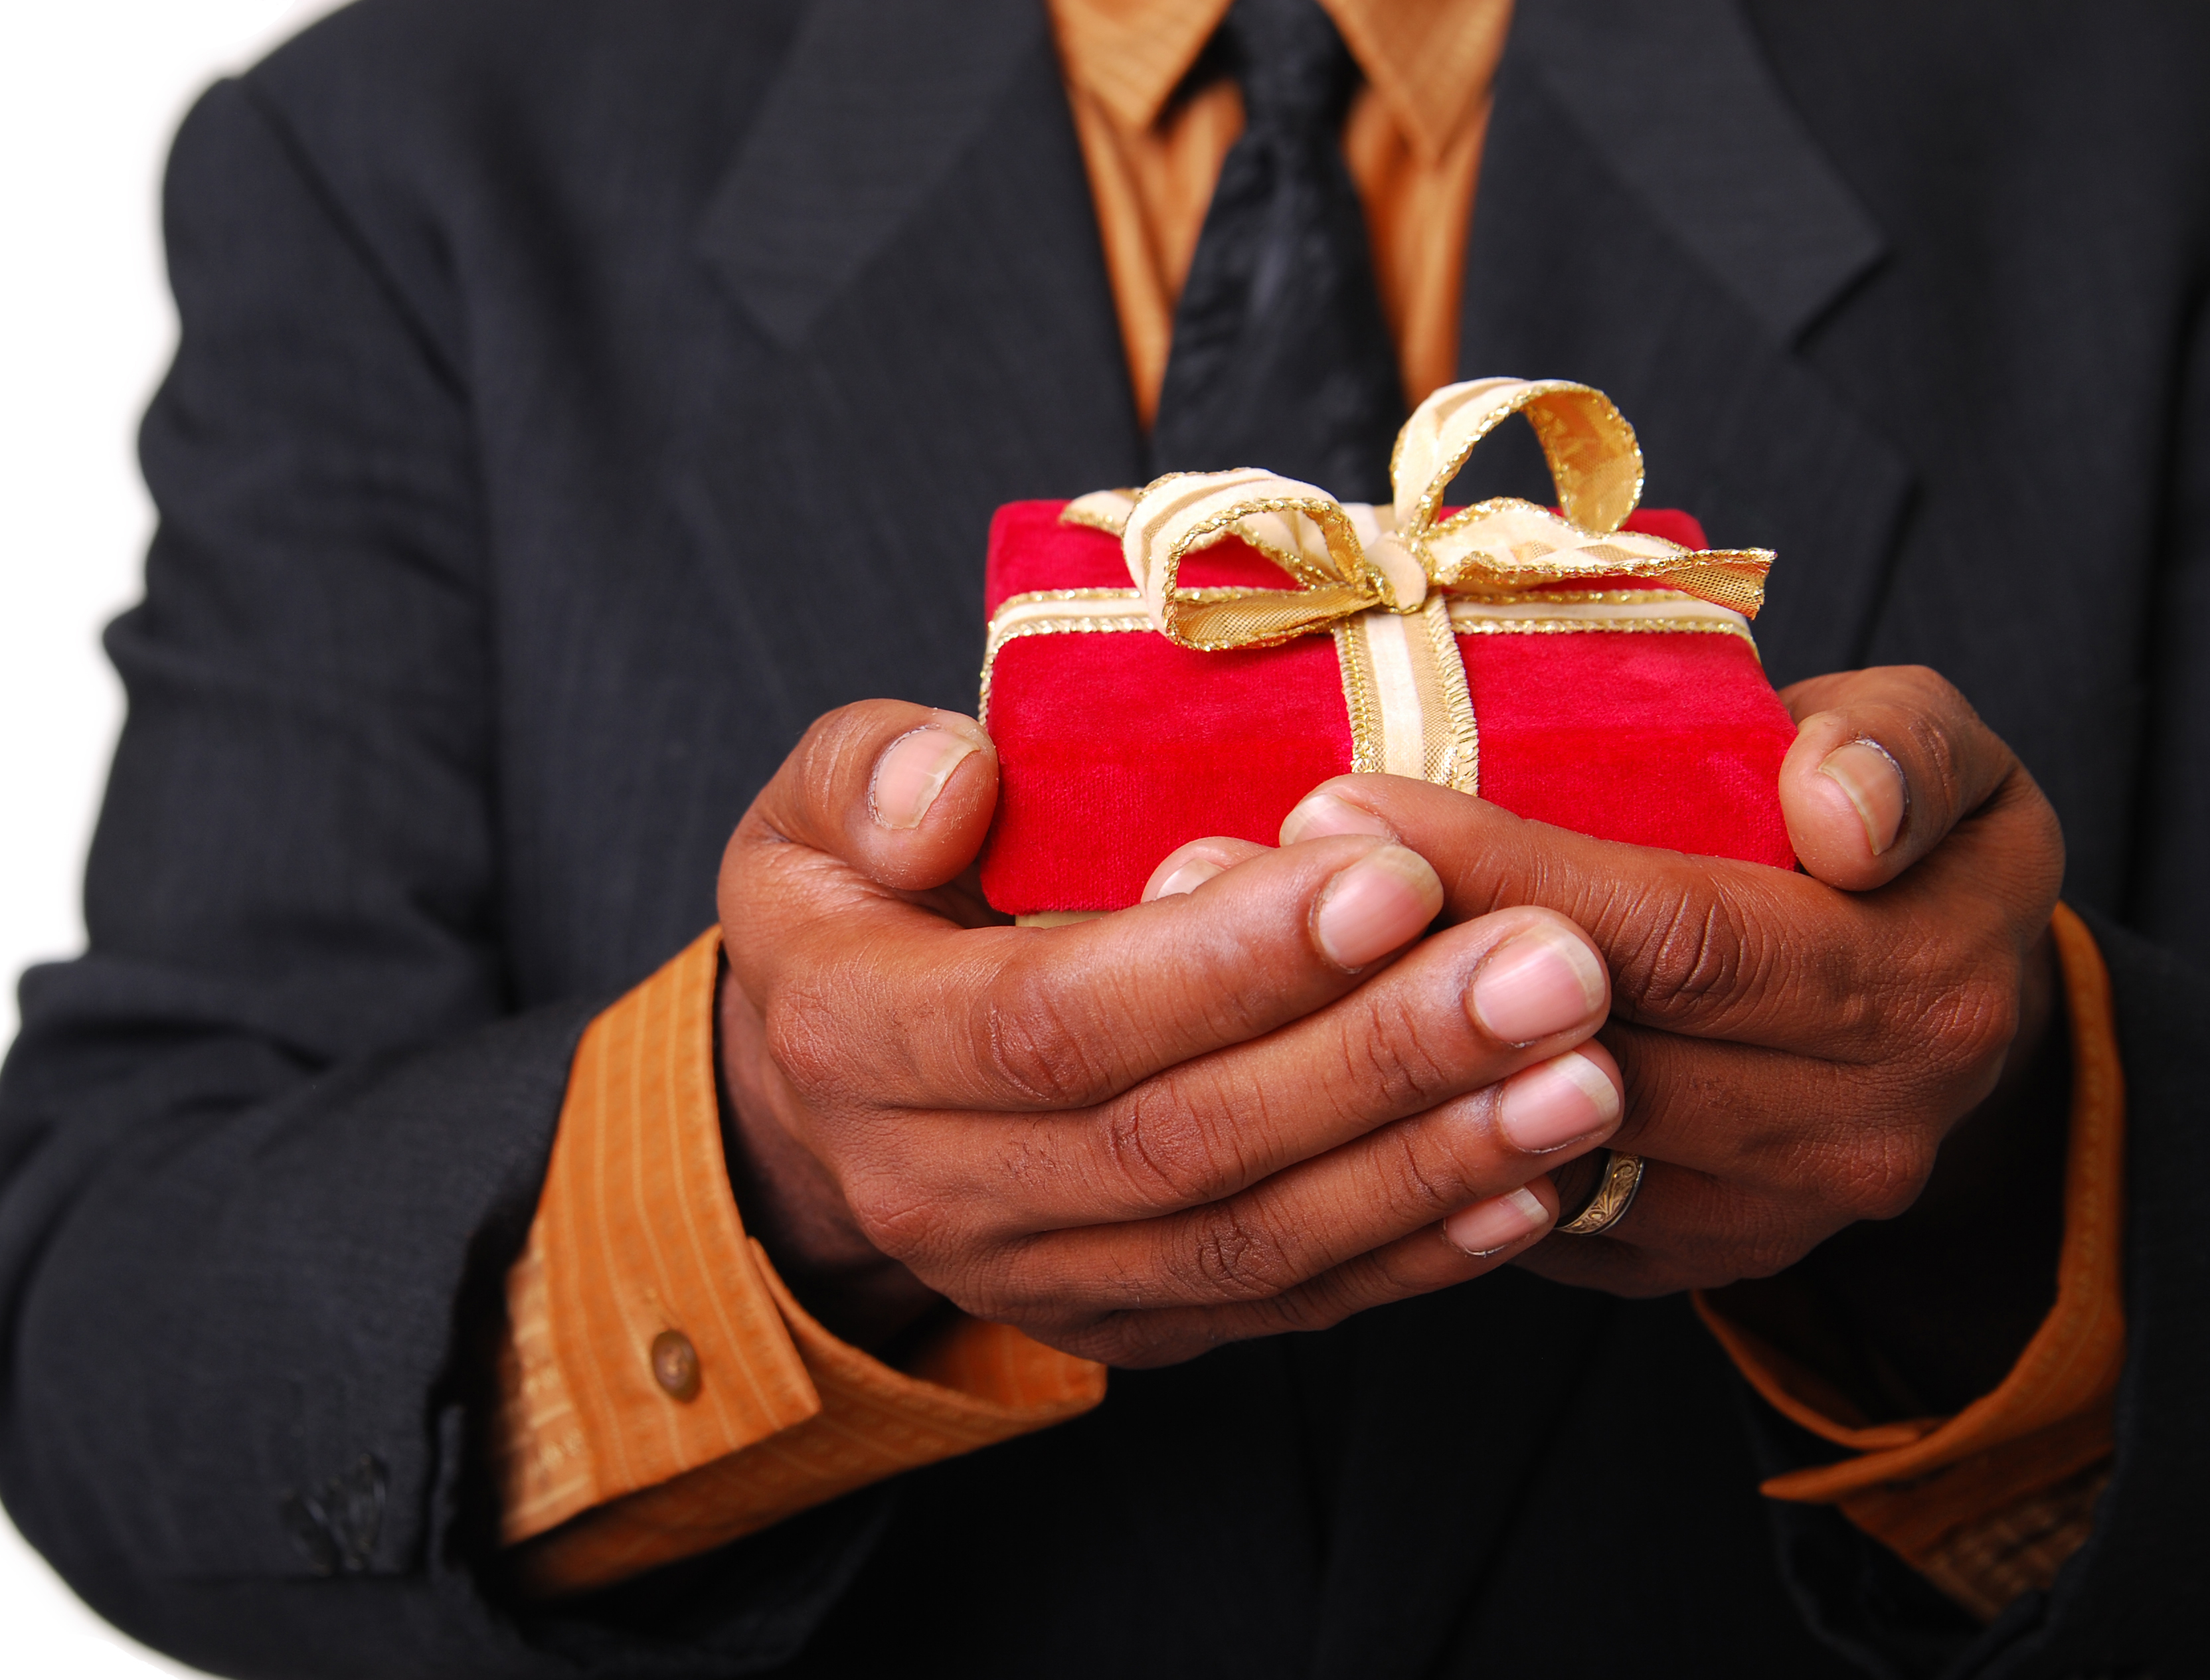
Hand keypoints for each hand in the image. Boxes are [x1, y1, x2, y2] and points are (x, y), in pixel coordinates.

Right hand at [715, 701, 1627, 1365]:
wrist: (826, 1099)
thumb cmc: (853, 906)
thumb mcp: (809, 809)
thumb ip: (867, 771)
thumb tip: (962, 784)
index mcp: (855, 1042)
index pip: (1053, 1019)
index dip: (1225, 963)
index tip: (1393, 879)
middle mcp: (938, 1189)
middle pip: (1179, 1142)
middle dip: (1378, 1058)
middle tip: (1554, 969)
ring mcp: (1039, 1279)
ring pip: (1250, 1242)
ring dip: (1430, 1162)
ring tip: (1585, 1071)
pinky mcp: (1129, 1324)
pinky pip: (1284, 1304)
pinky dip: (1419, 1249)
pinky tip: (1539, 1177)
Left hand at [1278, 666, 2066, 1401]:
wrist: (1940, 1023)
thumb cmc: (1903, 850)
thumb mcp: (1943, 761)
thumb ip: (1900, 751)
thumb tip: (1830, 809)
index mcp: (1918, 983)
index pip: (1677, 934)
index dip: (1504, 871)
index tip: (1348, 803)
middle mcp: (1853, 1127)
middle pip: (1583, 1043)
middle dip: (1403, 960)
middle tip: (1246, 877)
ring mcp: (1760, 1216)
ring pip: (1532, 1140)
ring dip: (1380, 1059)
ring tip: (1233, 964)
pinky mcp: (1675, 1261)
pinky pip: (1519, 1207)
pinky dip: (1409, 1133)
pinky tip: (1299, 1054)